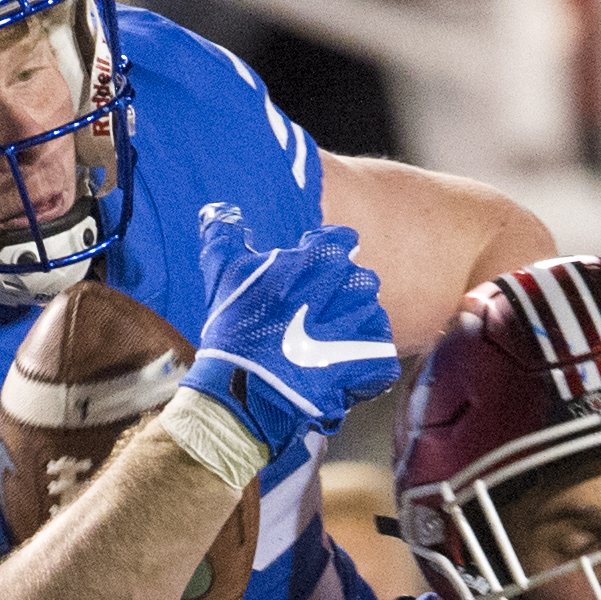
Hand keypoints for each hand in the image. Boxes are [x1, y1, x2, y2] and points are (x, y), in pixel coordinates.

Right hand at [177, 203, 398, 446]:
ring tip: (321, 352)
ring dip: (351, 332)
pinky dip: (363, 367)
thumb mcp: (222, 274)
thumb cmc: (236, 328)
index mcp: (324, 256)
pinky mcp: (378, 359)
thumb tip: (220, 211)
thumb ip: (224, 235)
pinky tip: (335, 374)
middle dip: (338, 299)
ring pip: (370, 319)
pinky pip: (380, 358)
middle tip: (311, 323)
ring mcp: (370, 322)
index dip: (323, 262)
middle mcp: (355, 283)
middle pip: (358, 282)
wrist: (249, 389)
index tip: (308, 281)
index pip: (341, 242)